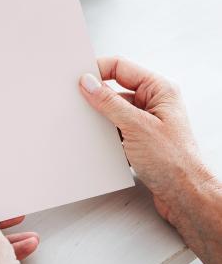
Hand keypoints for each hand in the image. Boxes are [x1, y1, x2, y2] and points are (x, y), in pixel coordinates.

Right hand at [79, 57, 208, 217]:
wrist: (185, 196)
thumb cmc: (174, 162)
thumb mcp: (136, 127)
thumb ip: (110, 103)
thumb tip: (89, 83)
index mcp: (159, 90)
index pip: (121, 67)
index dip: (98, 70)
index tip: (78, 78)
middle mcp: (153, 102)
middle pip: (115, 89)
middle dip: (96, 97)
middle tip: (78, 101)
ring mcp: (146, 121)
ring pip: (113, 111)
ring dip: (100, 119)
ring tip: (90, 127)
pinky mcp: (140, 139)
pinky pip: (115, 128)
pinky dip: (105, 134)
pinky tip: (100, 143)